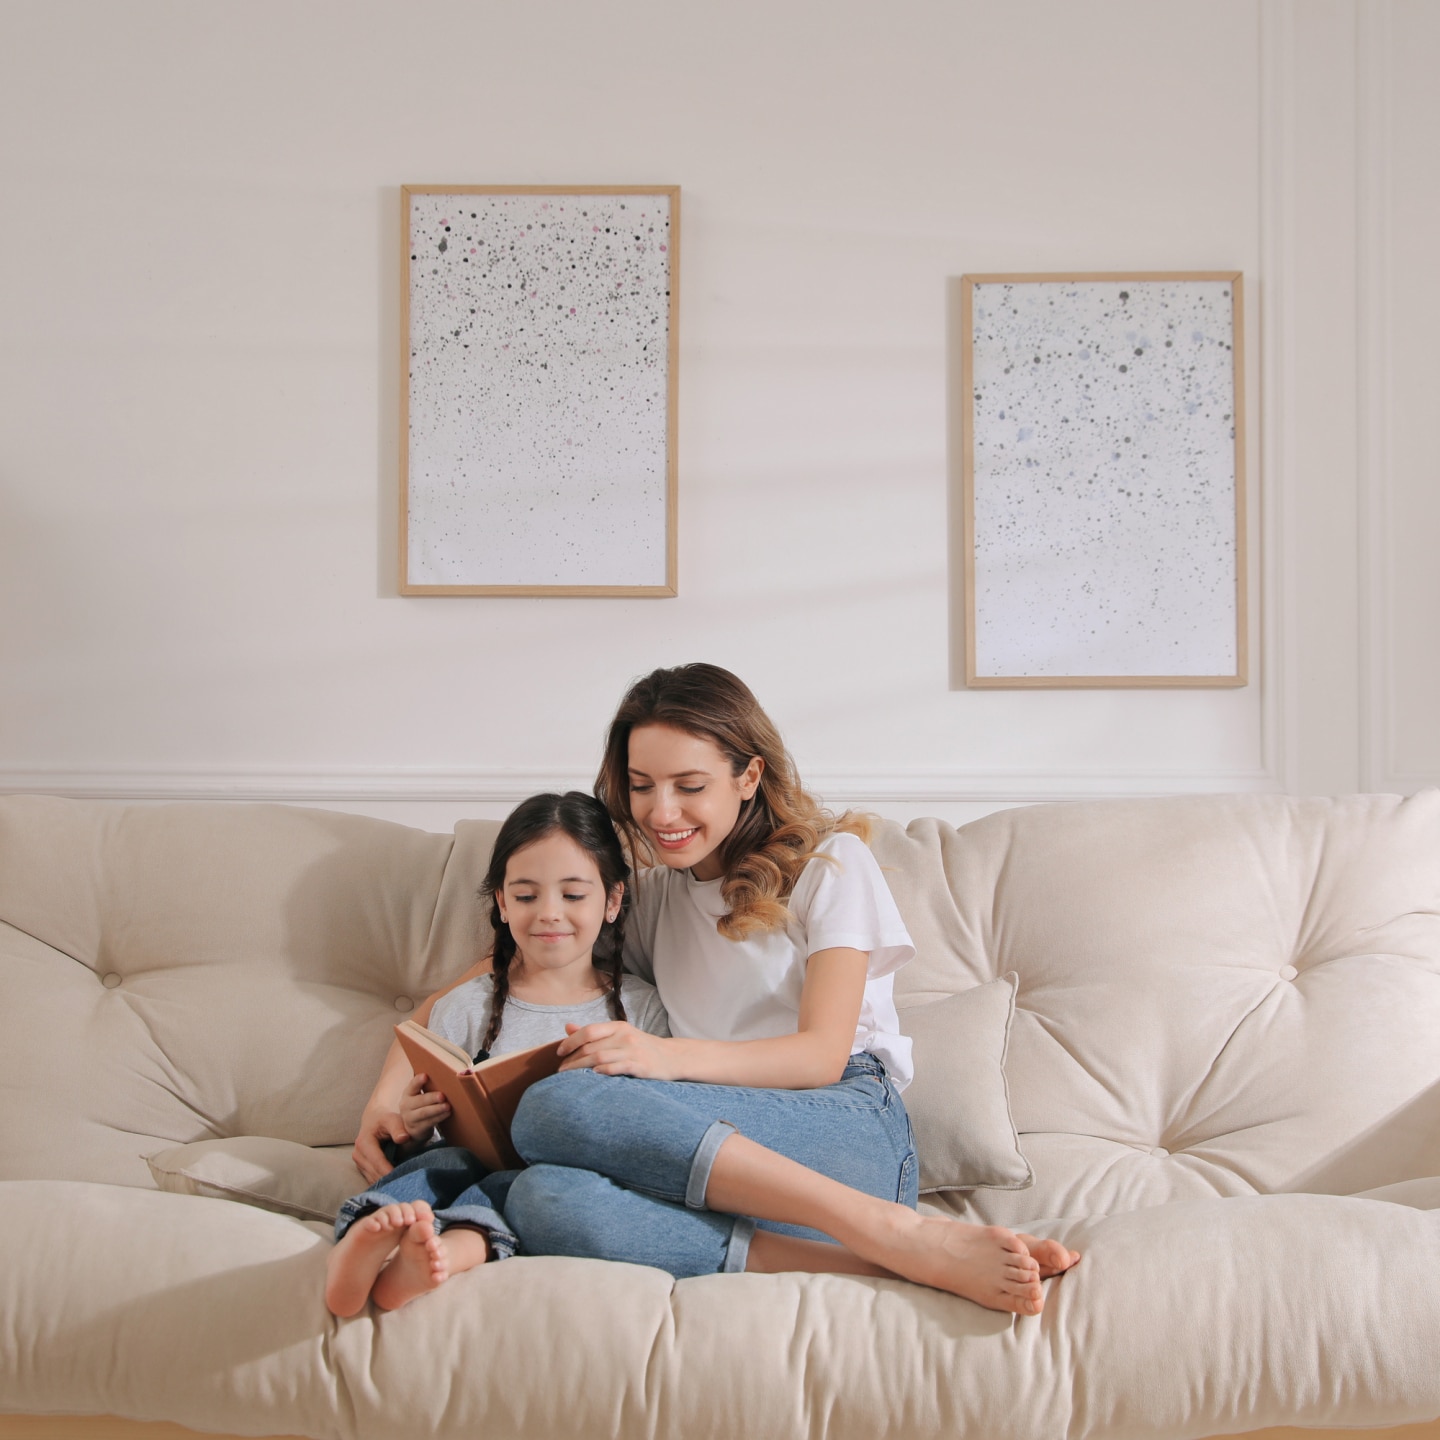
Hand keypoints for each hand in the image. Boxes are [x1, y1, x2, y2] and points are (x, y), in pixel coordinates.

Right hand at [351, 1105, 410, 1184]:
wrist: (376, 1118)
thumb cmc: (386, 1118)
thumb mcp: (392, 1119)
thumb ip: (397, 1127)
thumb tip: (403, 1138)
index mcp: (363, 1143)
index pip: (377, 1161)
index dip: (388, 1171)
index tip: (400, 1178)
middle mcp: (358, 1155)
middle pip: (374, 1173)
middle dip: (388, 1179)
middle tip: (405, 1184)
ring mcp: (359, 1163)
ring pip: (373, 1179)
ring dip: (386, 1182)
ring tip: (402, 1185)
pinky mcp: (363, 1168)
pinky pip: (373, 1179)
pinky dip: (384, 1182)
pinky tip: (396, 1182)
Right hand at [398, 1071, 450, 1138]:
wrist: (412, 1127)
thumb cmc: (421, 1105)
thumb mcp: (420, 1096)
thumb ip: (429, 1087)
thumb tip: (450, 1075)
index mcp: (408, 1093)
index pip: (412, 1085)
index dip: (418, 1081)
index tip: (426, 1076)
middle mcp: (406, 1105)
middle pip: (419, 1100)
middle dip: (431, 1098)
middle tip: (442, 1096)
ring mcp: (410, 1118)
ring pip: (424, 1113)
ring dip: (437, 1109)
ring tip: (447, 1106)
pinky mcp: (417, 1129)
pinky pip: (429, 1122)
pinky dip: (439, 1117)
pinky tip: (447, 1113)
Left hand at [557, 1021, 676, 1078]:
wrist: (671, 1057)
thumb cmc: (641, 1047)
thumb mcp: (619, 1035)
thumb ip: (594, 1033)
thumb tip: (568, 1028)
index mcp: (618, 1027)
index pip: (589, 1031)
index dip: (571, 1041)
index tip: (559, 1053)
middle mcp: (625, 1036)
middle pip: (591, 1047)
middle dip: (572, 1059)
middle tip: (560, 1071)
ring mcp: (633, 1051)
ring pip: (599, 1057)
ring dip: (581, 1068)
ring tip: (569, 1077)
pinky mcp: (641, 1065)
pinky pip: (616, 1067)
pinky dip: (602, 1071)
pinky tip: (593, 1076)